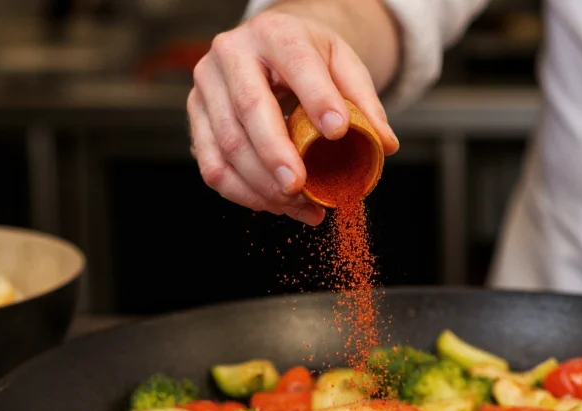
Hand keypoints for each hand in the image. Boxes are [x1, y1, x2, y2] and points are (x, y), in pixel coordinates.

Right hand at [187, 8, 399, 225]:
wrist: (271, 47)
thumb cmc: (309, 58)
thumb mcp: (344, 66)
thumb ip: (365, 103)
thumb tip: (385, 144)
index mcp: (276, 34)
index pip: (297, 64)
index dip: (317, 98)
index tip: (338, 131)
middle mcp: (232, 53)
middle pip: (250, 108)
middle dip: (276, 154)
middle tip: (301, 186)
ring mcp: (207, 86)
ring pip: (227, 144)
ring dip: (262, 184)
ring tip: (297, 204)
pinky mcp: (195, 117)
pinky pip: (212, 165)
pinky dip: (242, 193)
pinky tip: (273, 205)